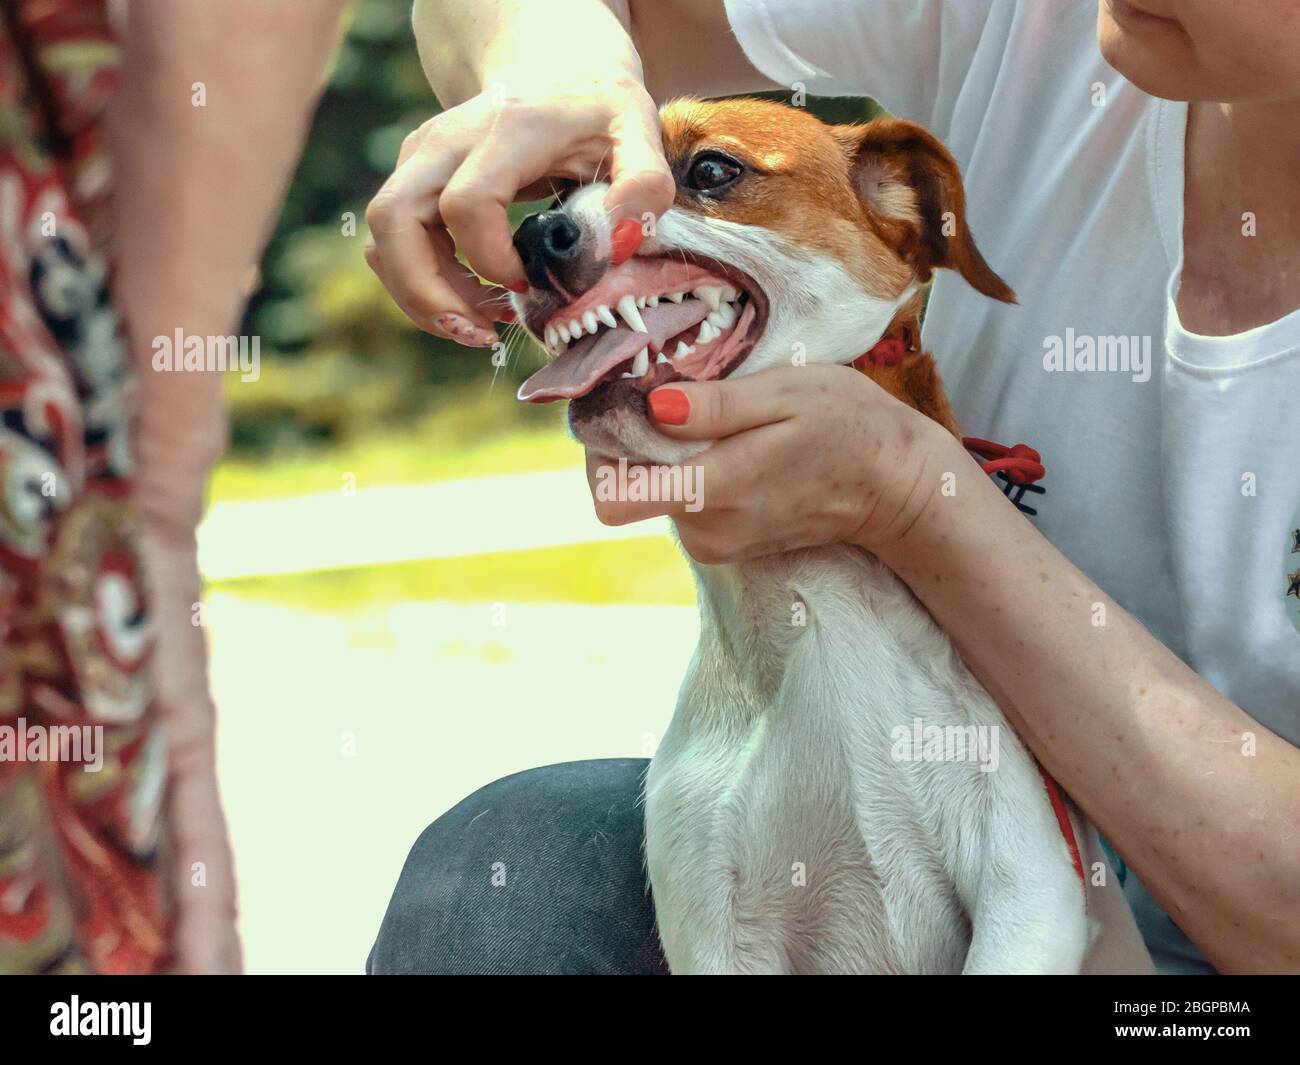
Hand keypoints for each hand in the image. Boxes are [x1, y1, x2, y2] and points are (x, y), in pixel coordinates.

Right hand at [364, 69, 673, 345]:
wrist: (560, 75)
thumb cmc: (599, 113)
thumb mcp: (639, 131)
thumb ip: (644, 183)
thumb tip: (619, 242)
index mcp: (506, 130)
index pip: (465, 203)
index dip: (489, 260)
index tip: (527, 287)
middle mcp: (446, 140)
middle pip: (394, 219)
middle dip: (426, 291)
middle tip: (479, 333)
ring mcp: (420, 159)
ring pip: (383, 239)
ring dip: (420, 297)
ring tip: (478, 328)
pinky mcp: (413, 180)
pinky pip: (392, 244)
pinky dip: (420, 285)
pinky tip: (469, 304)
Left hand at [586, 364, 962, 563]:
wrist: (896, 488)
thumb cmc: (847, 427)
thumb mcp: (786, 394)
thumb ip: (716, 407)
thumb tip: (653, 407)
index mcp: (713, 491)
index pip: (612, 497)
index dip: (602, 450)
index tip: (624, 406)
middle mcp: (704, 529)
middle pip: (626, 489)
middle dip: (635, 442)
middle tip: (673, 396)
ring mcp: (714, 543)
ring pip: (653, 493)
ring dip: (667, 454)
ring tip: (713, 417)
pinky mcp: (724, 543)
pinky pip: (682, 502)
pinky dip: (691, 470)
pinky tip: (730, 442)